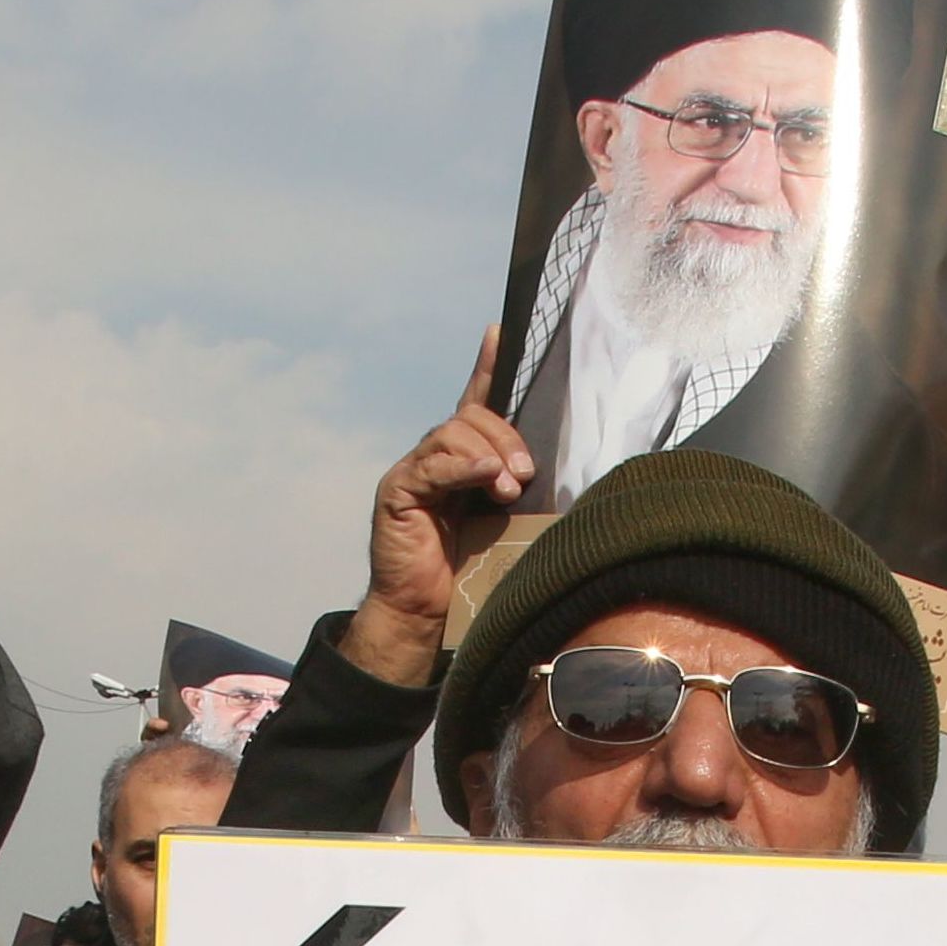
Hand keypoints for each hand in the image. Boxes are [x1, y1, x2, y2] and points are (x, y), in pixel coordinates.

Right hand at [345, 334, 537, 689]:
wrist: (426, 613)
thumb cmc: (469, 571)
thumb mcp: (504, 521)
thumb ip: (516, 488)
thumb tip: (547, 469)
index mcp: (463, 460)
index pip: (476, 403)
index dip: (488, 367)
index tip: (501, 332)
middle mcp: (437, 458)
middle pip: (471, 418)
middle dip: (505, 437)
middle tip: (526, 473)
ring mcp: (415, 471)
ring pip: (453, 434)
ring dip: (488, 454)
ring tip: (508, 487)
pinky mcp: (399, 491)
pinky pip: (432, 464)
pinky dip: (463, 466)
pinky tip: (486, 477)